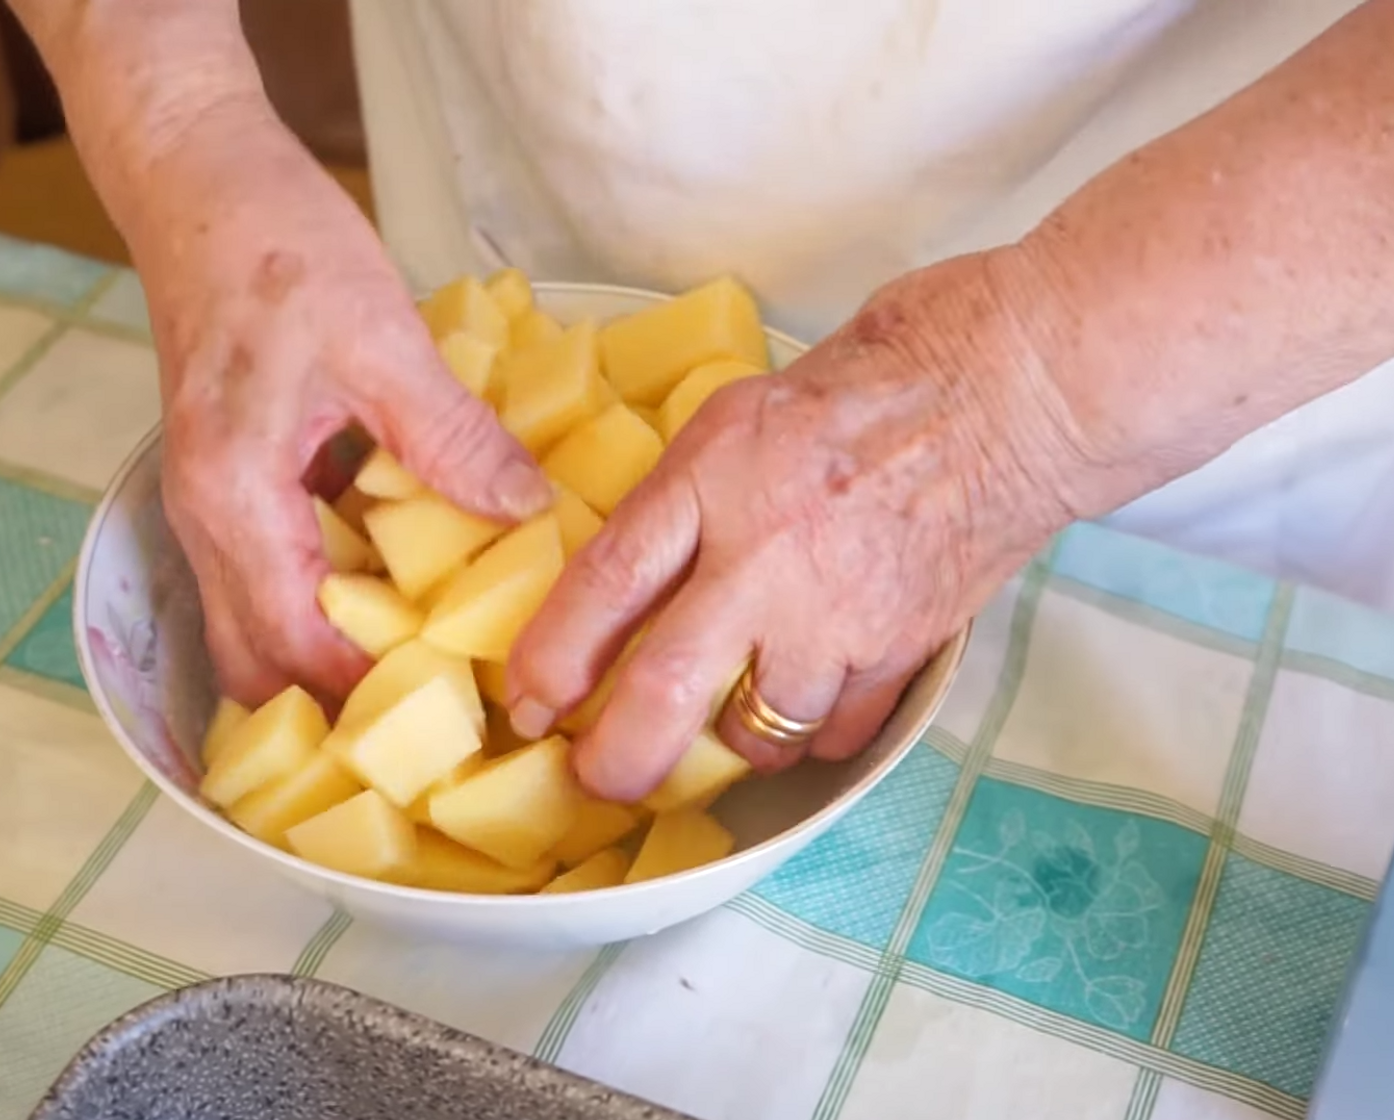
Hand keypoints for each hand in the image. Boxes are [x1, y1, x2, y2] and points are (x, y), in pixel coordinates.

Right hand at [136, 101, 548, 709]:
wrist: (203, 183)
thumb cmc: (277, 249)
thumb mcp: (381, 341)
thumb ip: (451, 438)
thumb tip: (525, 512)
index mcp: (236, 502)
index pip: (297, 651)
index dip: (374, 695)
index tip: (463, 710)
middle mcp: (212, 522)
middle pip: (266, 663)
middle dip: (347, 696)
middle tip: (452, 700)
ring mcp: (221, 504)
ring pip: (270, 622)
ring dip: (342, 649)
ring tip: (443, 655)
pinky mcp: (244, 479)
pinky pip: (285, 571)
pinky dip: (339, 595)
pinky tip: (414, 578)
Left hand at [506, 253, 1092, 799]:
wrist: (1014, 390)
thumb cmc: (882, 378)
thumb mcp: (744, 412)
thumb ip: (688, 499)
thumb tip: (641, 579)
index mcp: (717, 476)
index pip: (604, 585)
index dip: (553, 657)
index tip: (532, 700)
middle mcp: (768, 554)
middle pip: (663, 692)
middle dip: (615, 758)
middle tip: (599, 777)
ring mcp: (839, 612)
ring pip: (758, 730)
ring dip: (729, 742)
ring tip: (723, 720)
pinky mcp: (903, 647)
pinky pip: (838, 730)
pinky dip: (813, 730)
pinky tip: (810, 697)